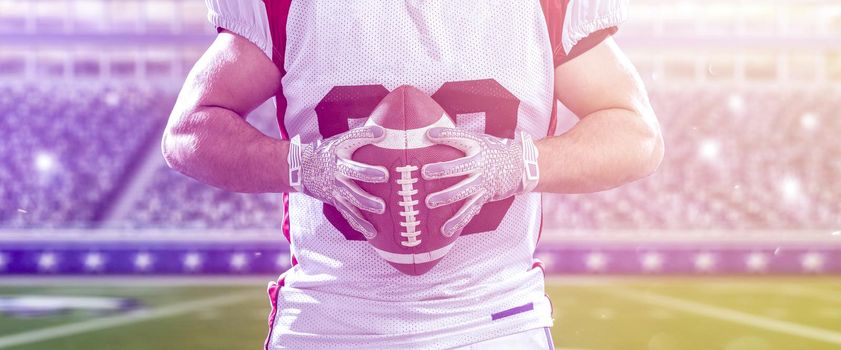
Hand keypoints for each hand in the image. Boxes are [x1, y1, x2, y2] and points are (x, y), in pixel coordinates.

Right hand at [288, 126, 388, 238]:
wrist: (302, 169)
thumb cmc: (329, 151)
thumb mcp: (339, 140)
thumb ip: (361, 135)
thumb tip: (389, 125)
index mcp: (338, 150)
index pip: (352, 140)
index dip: (365, 135)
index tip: (381, 133)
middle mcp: (336, 169)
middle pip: (353, 171)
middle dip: (368, 173)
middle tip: (385, 175)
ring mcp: (335, 187)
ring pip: (351, 196)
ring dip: (366, 203)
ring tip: (382, 208)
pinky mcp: (336, 201)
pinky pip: (349, 215)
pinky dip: (360, 225)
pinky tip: (373, 233)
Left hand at [421, 127, 539, 236]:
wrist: (519, 167)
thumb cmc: (492, 151)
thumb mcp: (479, 140)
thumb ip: (457, 138)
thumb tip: (429, 133)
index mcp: (477, 147)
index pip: (460, 138)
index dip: (445, 135)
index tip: (430, 134)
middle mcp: (480, 165)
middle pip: (460, 168)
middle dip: (442, 170)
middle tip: (425, 172)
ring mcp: (482, 183)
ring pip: (463, 191)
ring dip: (446, 197)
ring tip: (430, 202)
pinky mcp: (483, 197)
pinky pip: (469, 210)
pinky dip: (457, 221)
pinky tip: (445, 230)